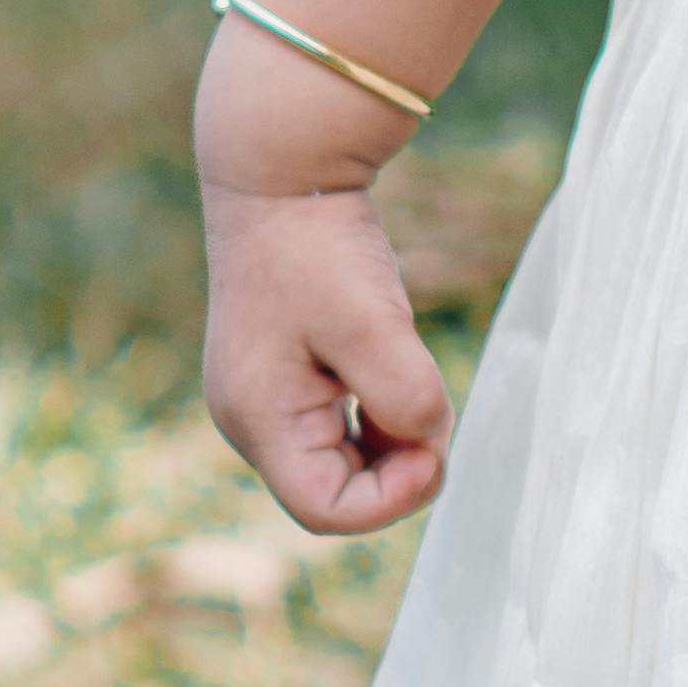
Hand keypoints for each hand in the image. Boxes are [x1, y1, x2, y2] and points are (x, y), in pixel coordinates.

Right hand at [204, 183, 452, 533]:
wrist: (282, 176)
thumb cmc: (317, 247)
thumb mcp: (371, 322)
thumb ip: (405, 395)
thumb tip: (428, 443)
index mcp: (260, 420)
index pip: (327, 510)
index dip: (391, 498)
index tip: (434, 447)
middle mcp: (253, 421)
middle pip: (337, 492)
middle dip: (399, 466)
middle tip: (435, 411)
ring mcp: (268, 400)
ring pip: (345, 462)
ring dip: (395, 440)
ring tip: (416, 383)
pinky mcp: (288, 378)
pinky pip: (342, 427)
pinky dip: (382, 415)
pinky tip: (398, 371)